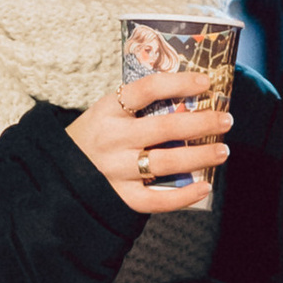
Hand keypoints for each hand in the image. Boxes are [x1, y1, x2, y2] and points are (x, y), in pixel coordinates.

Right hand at [70, 73, 229, 215]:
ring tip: (222, 151)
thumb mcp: (106, 114)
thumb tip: (188, 100)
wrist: (55, 174)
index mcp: (108, 110)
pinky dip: (183, 196)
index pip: (147, 89)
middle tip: (226, 120)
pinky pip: (156, 200)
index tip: (205, 82)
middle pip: (165, 128)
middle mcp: (112, 139)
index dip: (179, 83)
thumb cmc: (92, 139)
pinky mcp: (120, 197)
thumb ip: (136, 108)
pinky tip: (205, 187)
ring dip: (200, 156)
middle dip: (202, 123)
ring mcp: (115, 170)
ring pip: (165, 163)